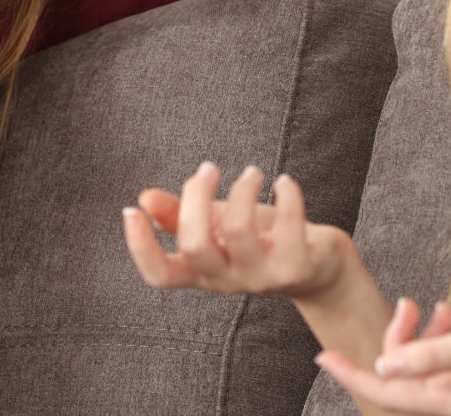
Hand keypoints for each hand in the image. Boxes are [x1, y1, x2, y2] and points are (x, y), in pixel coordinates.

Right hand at [123, 162, 354, 301]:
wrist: (319, 270)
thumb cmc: (263, 242)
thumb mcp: (219, 227)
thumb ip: (182, 215)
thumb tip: (145, 198)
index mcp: (202, 273)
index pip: (160, 275)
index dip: (140, 247)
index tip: (131, 211)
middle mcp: (227, 280)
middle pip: (196, 244)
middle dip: (197, 195)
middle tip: (209, 169)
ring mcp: (262, 277)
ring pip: (239, 230)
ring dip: (243, 189)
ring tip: (253, 173)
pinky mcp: (296, 267)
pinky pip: (288, 225)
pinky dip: (287, 194)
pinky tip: (285, 182)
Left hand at [315, 305, 450, 415]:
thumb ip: (430, 357)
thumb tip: (385, 370)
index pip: (387, 393)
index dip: (351, 374)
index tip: (321, 355)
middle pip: (404, 378)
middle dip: (399, 340)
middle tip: (411, 303)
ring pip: (426, 368)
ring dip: (424, 337)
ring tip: (441, 307)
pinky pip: (449, 364)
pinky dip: (445, 339)